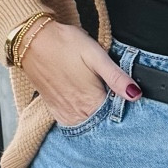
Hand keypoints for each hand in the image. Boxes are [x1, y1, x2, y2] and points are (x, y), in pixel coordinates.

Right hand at [19, 22, 137, 126]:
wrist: (31, 41)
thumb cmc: (65, 44)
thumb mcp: (96, 55)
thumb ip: (116, 77)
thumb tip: (135, 94)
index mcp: (91, 101)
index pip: (115, 117)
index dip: (125, 110)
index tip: (128, 100)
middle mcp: (77, 112)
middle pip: (101, 124)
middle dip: (111, 117)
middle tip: (115, 101)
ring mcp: (64, 113)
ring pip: (87, 125)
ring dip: (96, 119)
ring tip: (100, 103)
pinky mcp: (53, 109)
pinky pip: (71, 123)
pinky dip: (81, 119)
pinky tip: (85, 108)